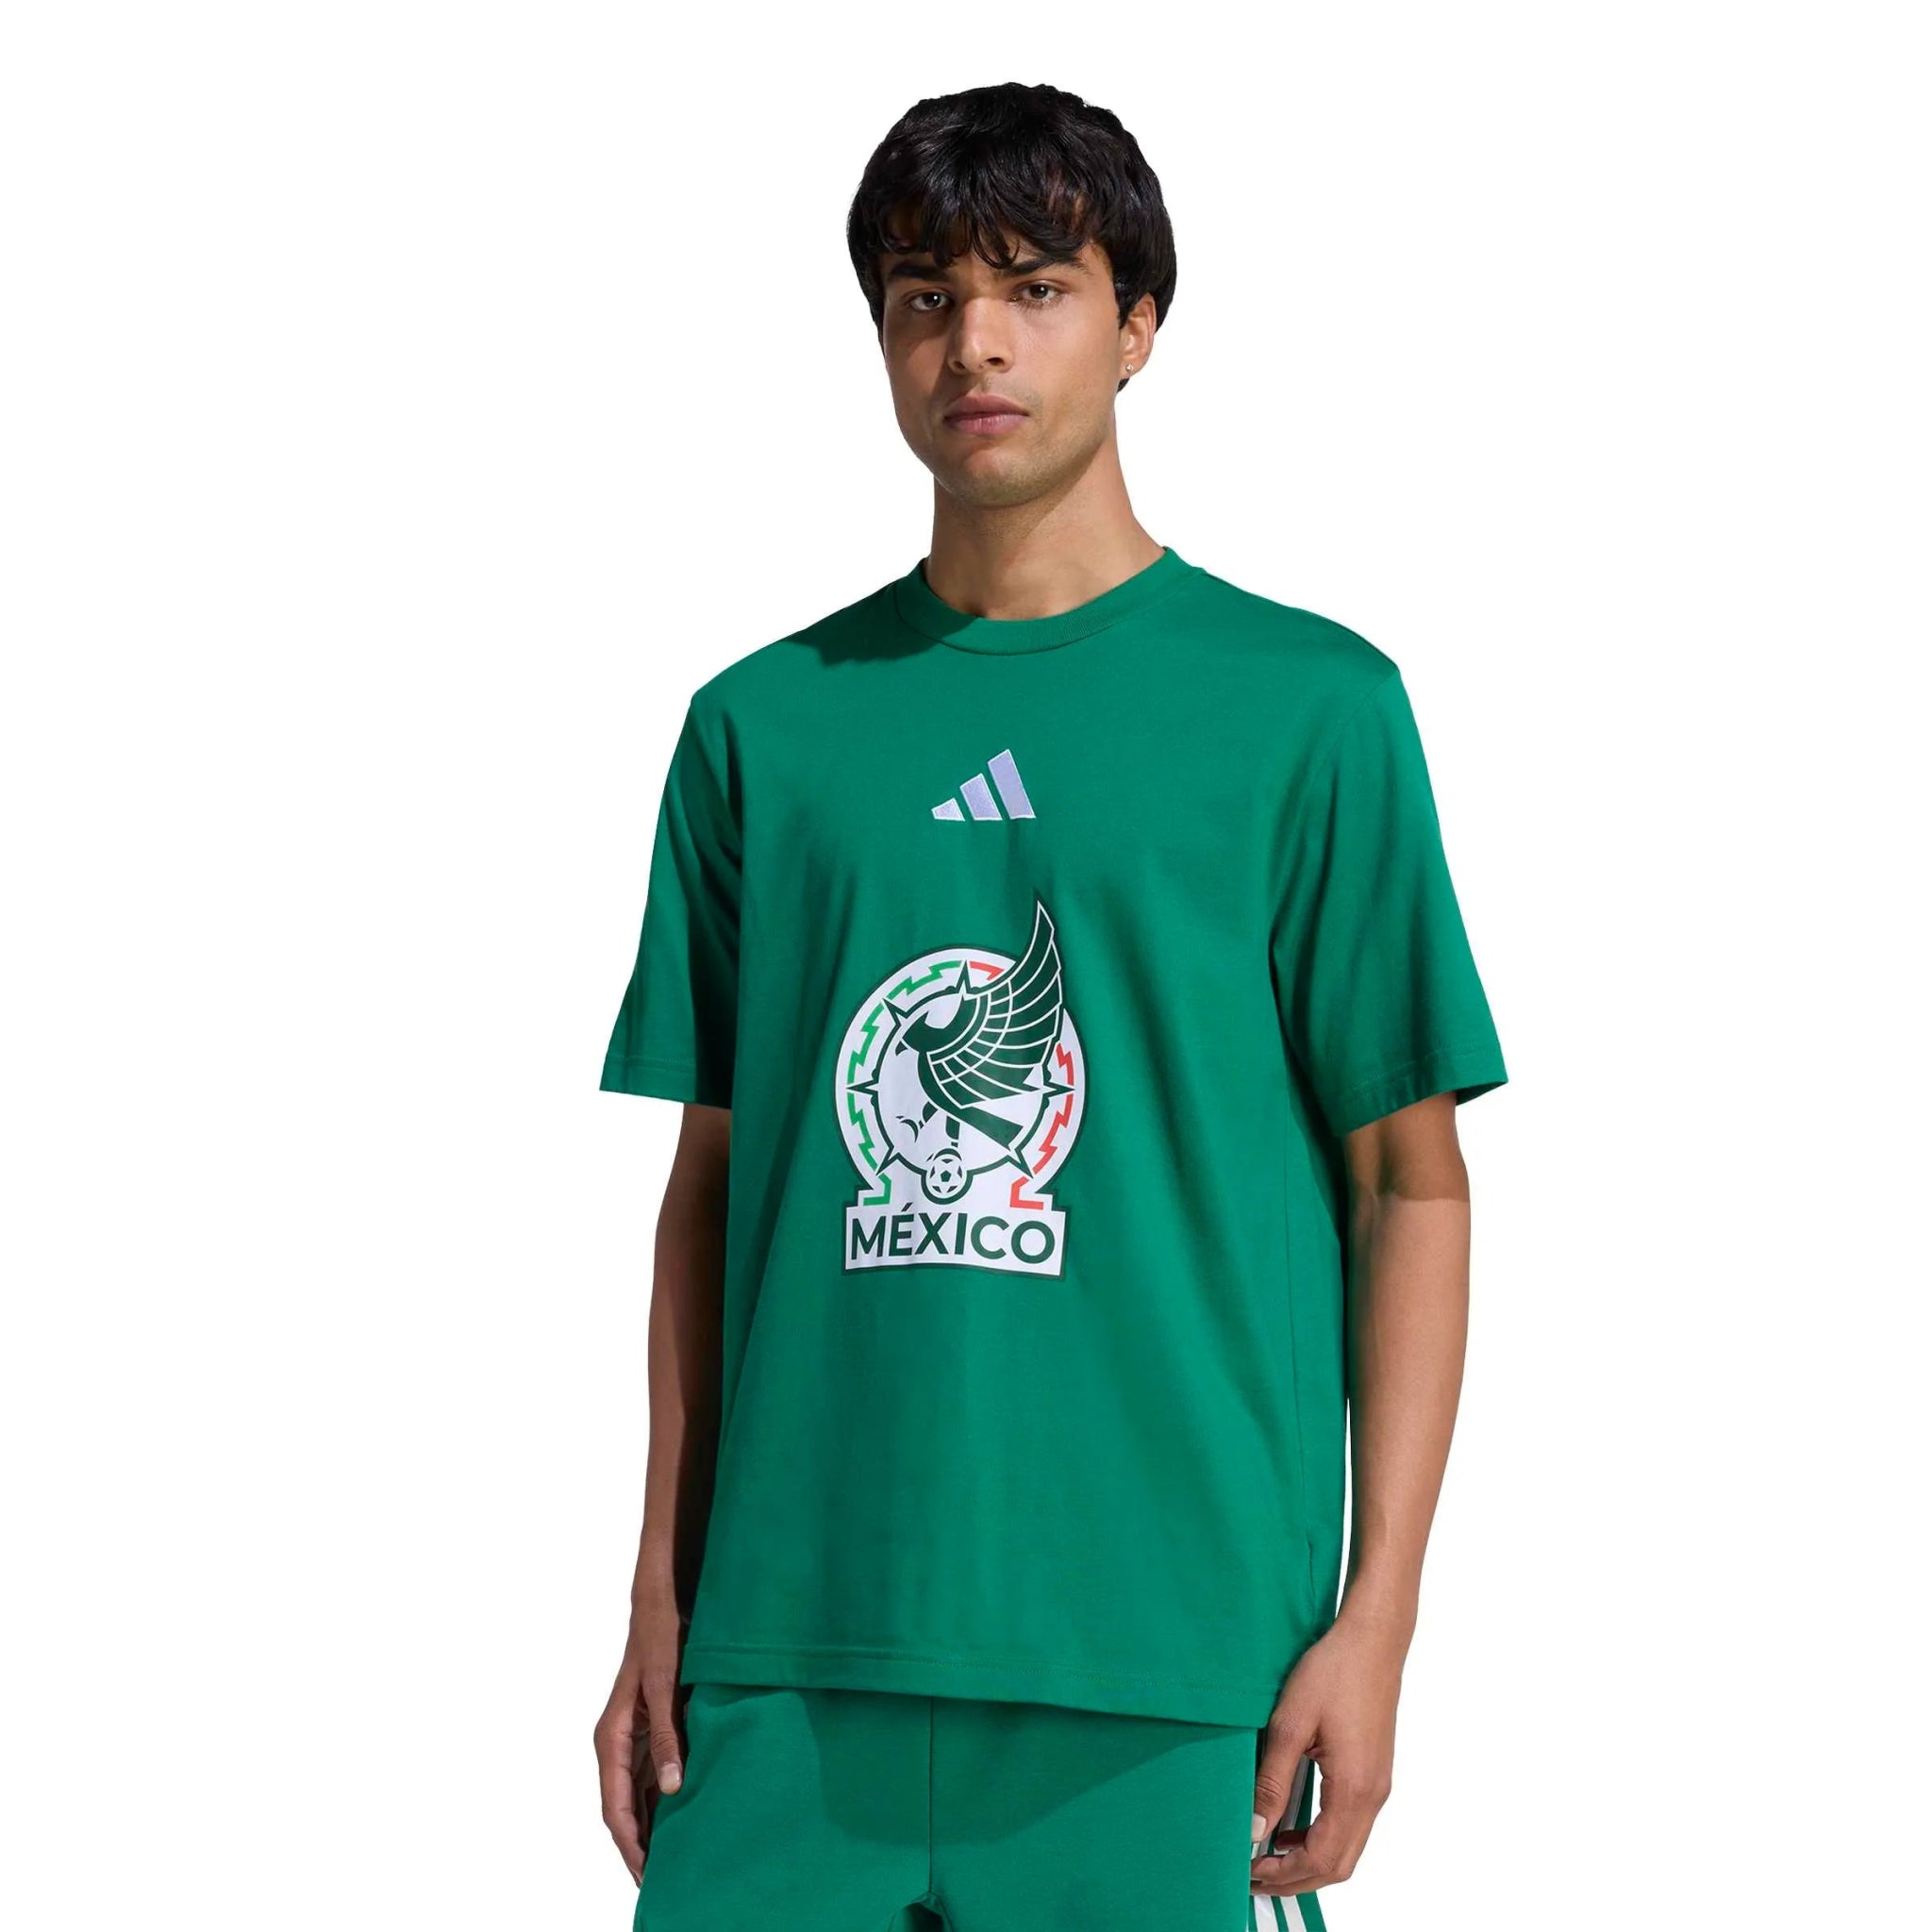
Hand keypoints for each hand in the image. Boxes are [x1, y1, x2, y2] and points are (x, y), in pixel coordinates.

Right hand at [593, 1601, 689, 1883]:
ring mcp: (634, 1739)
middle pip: (624, 1809)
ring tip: (675, 1861)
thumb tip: (671, 1789)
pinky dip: (664, 1801)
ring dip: (652, 1828)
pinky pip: (653, 1777)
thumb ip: (668, 1737)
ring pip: (638, 1797)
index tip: (646, 1875)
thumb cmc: (660, 1637)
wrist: (662, 1601)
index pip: (615, 1807)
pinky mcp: (652, 1730)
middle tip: (662, 1882)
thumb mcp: (665, 1686)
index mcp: (611, 1738)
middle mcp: (618, 1744)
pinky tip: (683, 1819)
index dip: (630, 1844)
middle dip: (639, 1847)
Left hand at [1250, 1609, 1404, 1898]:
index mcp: (1354, 1788)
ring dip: (1310, 1861)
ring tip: (1268, 1854)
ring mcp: (1378, 1787)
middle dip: (1297, 1878)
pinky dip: (1323, 1839)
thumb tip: (1254, 1829)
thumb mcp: (1290, 1723)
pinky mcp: (1375, 1775)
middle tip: (1255, 1873)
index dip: (1285, 1873)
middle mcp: (1373, 1796)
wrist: (1372, 1641)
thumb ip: (1272, 1781)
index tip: (1250, 1871)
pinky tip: (1293, 1827)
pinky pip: (1351, 1825)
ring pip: (1347, 1849)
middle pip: (1338, 1865)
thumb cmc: (1333, 1672)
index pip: (1322, 1857)